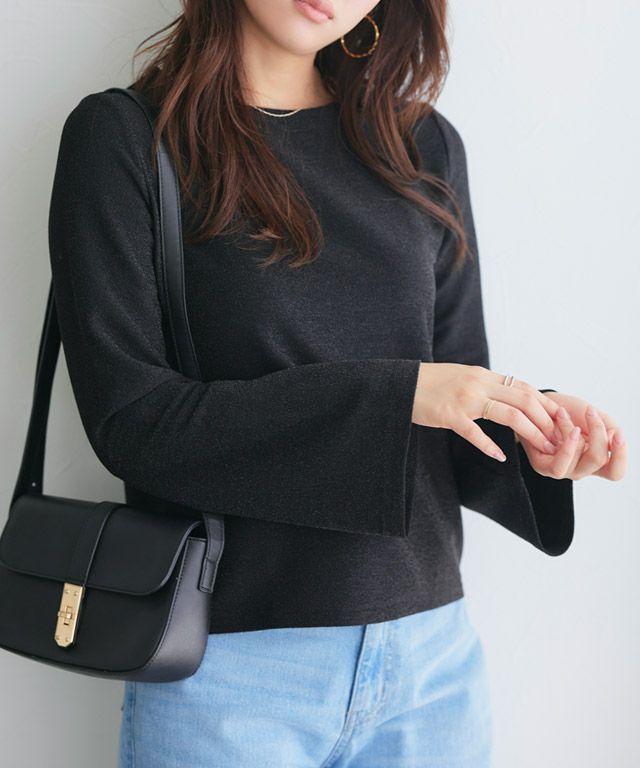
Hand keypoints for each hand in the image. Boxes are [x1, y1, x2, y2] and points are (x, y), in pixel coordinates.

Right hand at [411, 363, 559, 461]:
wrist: (402, 385)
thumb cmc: (432, 384)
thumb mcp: (463, 377)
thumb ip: (485, 385)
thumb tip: (508, 396)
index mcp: (483, 375)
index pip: (523, 387)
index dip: (545, 403)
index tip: (559, 419)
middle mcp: (478, 384)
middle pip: (523, 400)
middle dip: (545, 420)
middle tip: (558, 438)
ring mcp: (464, 400)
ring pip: (508, 415)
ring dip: (530, 433)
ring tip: (542, 448)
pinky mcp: (450, 416)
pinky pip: (475, 433)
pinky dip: (490, 446)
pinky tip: (501, 457)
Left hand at [517, 392, 626, 480]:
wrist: (541, 405)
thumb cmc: (570, 412)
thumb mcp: (596, 417)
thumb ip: (609, 429)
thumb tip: (613, 439)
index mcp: (597, 460)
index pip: (615, 472)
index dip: (620, 456)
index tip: (617, 434)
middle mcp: (581, 469)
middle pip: (599, 460)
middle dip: (597, 432)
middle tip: (591, 411)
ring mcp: (563, 470)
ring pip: (578, 458)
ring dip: (572, 429)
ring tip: (562, 413)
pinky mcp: (544, 468)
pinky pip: (560, 466)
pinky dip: (565, 444)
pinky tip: (560, 425)